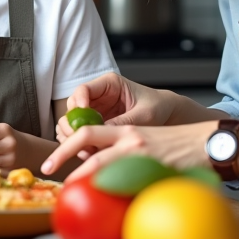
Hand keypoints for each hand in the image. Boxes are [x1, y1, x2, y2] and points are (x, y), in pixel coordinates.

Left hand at [42, 122, 216, 180]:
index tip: (51, 161)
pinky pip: (127, 182)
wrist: (208, 143)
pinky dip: (113, 191)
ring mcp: (141, 152)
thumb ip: (124, 154)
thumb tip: (99, 177)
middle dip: (62, 156)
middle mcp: (129, 138)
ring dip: (82, 176)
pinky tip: (105, 203)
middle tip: (47, 171)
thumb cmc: (177, 146)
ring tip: (69, 188)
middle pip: (86, 142)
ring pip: (102, 162)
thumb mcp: (147, 142)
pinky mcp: (154, 167)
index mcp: (126, 130)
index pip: (87, 132)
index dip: (66, 144)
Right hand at [55, 74, 173, 141]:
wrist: (166, 115)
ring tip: (84, 150)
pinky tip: (88, 154)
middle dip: (72, 124)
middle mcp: (97, 97)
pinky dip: (80, 144)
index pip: (84, 89)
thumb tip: (103, 133)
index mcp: (109, 84)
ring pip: (72, 122)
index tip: (82, 118)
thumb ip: (124, 121)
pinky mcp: (95, 126)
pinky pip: (80, 134)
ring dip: (73, 136)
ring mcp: (94, 111)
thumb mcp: (144, 114)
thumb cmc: (157, 107)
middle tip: (80, 139)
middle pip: (72, 107)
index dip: (78, 103)